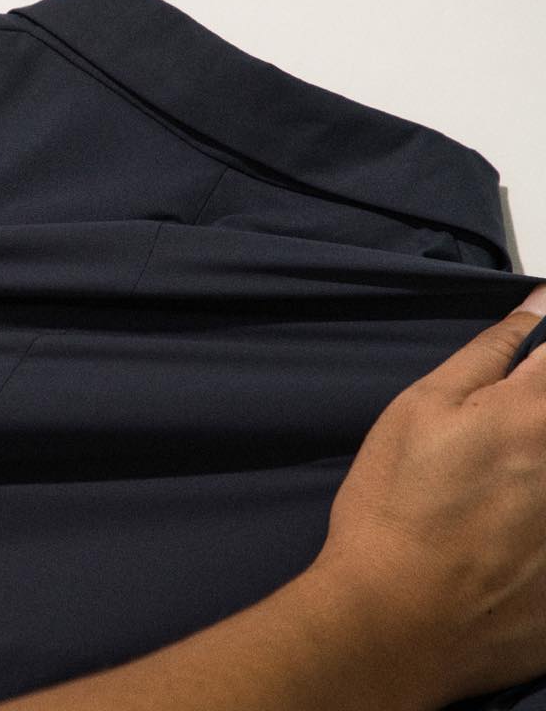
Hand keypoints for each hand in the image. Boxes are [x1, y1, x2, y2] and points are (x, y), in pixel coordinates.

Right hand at [309, 282, 545, 703]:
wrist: (396, 619)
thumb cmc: (394, 508)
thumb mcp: (418, 412)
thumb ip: (488, 354)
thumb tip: (537, 307)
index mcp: (538, 416)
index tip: (522, 379)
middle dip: (529, 424)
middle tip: (482, 461)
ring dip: (531, 476)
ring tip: (483, 499)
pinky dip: (536, 524)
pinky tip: (497, 535)